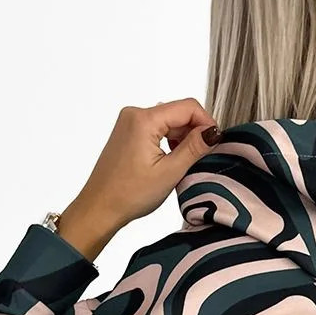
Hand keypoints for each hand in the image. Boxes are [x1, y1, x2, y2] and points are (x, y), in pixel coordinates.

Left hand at [56, 98, 220, 260]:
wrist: (99, 208)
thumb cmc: (128, 194)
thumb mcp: (169, 172)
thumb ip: (194, 147)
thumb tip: (214, 131)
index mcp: (144, 119)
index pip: (187, 106)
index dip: (206, 122)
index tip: (215, 142)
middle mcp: (134, 114)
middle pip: (178, 112)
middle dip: (194, 131)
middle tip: (202, 156)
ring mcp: (129, 122)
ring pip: (168, 121)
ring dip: (182, 137)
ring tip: (185, 162)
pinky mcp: (128, 132)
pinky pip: (157, 128)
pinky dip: (169, 140)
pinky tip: (172, 160)